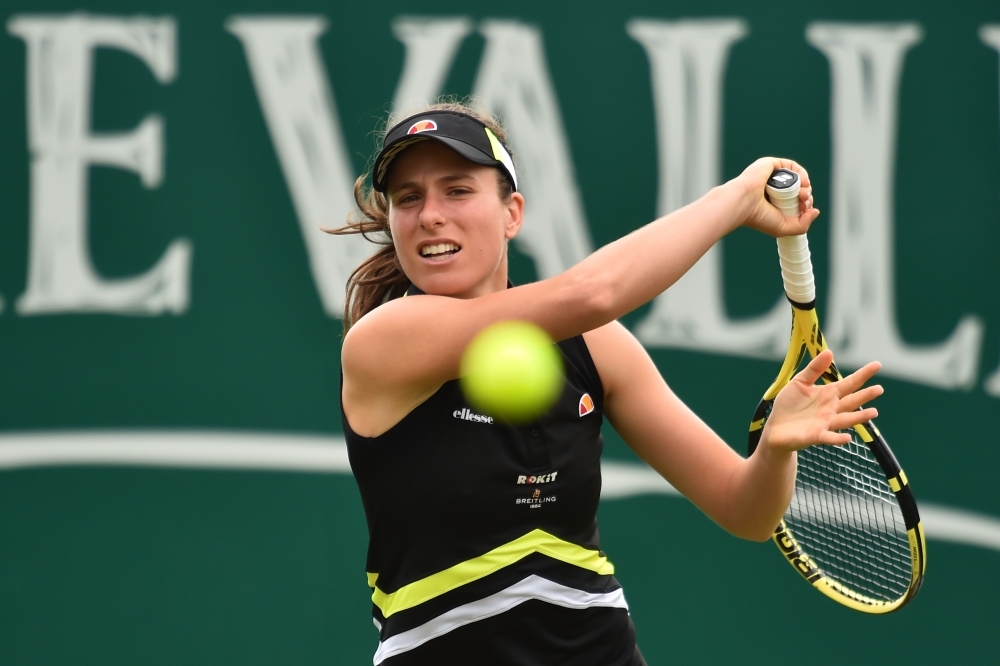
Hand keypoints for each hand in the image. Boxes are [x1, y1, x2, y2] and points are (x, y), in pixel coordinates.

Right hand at [735, 157, 820, 237]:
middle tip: (803, 202)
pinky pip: (792, 166)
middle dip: (806, 196)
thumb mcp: (784, 227)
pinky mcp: (772, 165)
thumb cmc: (759, 217)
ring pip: (797, 177)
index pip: (795, 201)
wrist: (744, 203)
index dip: (805, 204)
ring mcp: (773, 176)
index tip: (804, 209)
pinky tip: (803, 182)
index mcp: (773, 202)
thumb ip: (803, 224)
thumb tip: (815, 211)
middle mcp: (773, 189)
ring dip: (806, 185)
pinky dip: (801, 173)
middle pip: (798, 189)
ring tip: (803, 193)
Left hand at [761, 350, 882, 455]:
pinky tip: (847, 438)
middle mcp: (831, 409)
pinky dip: (838, 438)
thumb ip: (814, 369)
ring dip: (859, 417)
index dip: (863, 374)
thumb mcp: (800, 382)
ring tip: (874, 412)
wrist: (776, 427)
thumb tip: (829, 351)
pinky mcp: (816, 435)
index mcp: (828, 394)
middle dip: (865, 396)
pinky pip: (829, 437)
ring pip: (846, 419)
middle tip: (879, 389)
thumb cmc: (789, 405)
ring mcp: (825, 423)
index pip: (850, 383)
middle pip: (852, 401)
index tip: (877, 364)